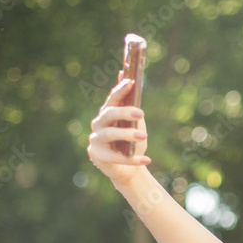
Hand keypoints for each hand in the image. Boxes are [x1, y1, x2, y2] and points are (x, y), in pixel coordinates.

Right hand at [87, 71, 150, 185]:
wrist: (129, 169)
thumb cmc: (130, 143)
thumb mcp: (134, 122)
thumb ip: (130, 102)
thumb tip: (123, 73)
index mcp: (107, 114)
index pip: (112, 99)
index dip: (120, 90)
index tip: (131, 82)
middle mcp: (98, 124)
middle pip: (109, 114)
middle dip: (125, 112)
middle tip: (141, 113)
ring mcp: (95, 140)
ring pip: (110, 134)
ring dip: (128, 134)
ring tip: (144, 135)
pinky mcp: (96, 156)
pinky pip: (115, 157)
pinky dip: (133, 159)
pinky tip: (147, 159)